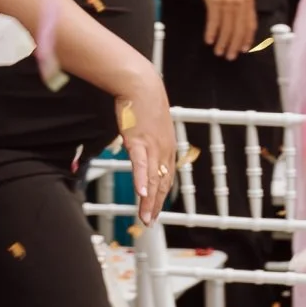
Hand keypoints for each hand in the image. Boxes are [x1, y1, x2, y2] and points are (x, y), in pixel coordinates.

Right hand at [114, 66, 179, 225]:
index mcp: (167, 148)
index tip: (156, 209)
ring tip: (145, 218)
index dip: (162, 196)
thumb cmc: (143, 103)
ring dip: (148, 201)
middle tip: (150, 222)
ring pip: (152, 179)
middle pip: (161, 184)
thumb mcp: (149, 126)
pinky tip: (141, 193)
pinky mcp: (139, 141)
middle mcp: (163, 150)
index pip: (166, 178)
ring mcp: (152, 147)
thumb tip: (138, 148)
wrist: (141, 84)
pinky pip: (140, 164)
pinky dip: (141, 180)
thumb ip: (146, 141)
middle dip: (156, 206)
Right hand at [194, 0, 256, 60]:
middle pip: (238, 30)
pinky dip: (212, 32)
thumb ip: (243, 4)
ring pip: (226, 28)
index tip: (244, 49)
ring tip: (219, 52)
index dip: (247, 38)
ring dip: (222, 43)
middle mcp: (240, 3)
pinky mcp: (214, 1)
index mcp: (248, 0)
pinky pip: (214, 21)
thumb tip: (240, 21)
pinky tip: (209, 40)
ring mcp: (227, 2)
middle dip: (234, 45)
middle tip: (230, 56)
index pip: (250, 24)